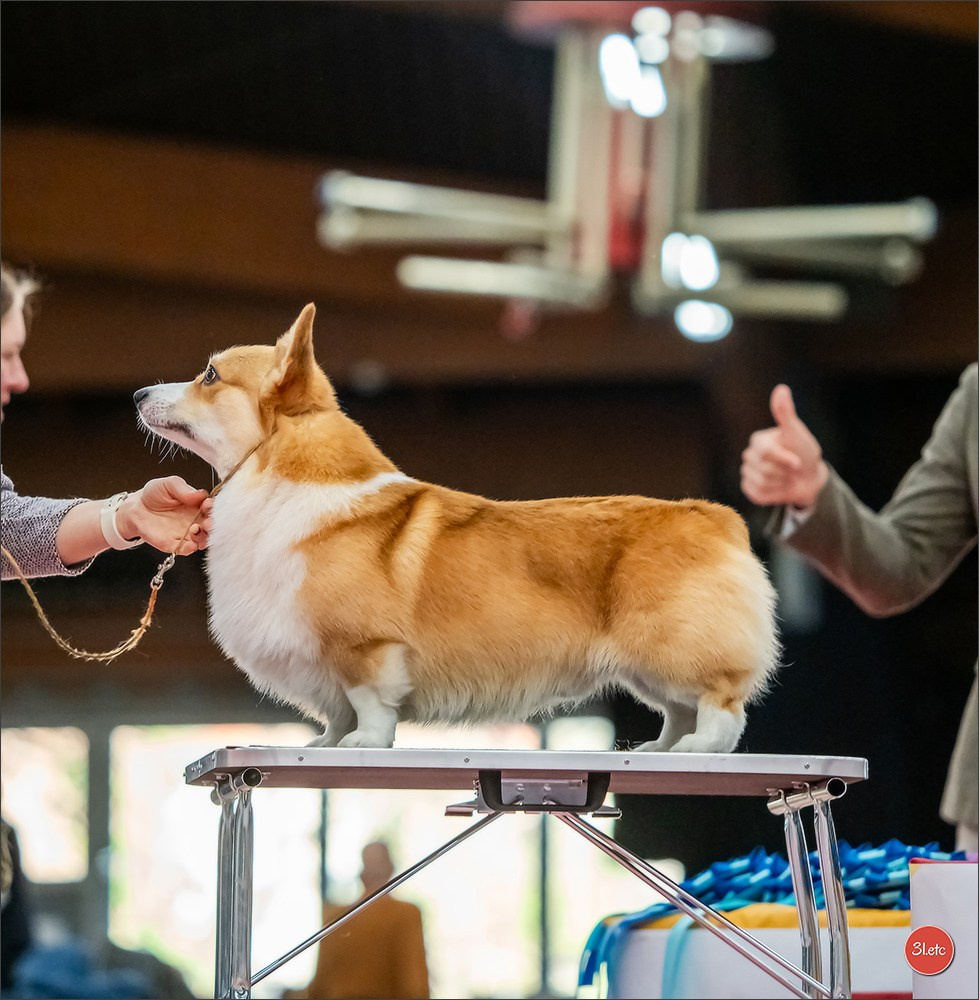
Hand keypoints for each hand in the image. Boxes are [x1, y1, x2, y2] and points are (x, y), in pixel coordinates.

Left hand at [119, 476, 212, 555]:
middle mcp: (196, 520)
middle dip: (214, 525)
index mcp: (198, 504)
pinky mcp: (176, 544)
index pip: (213, 507)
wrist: (135, 509)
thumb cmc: (153, 495)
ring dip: (204, 537)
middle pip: (213, 525)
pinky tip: (189, 542)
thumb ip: (183, 489)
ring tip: (195, 529)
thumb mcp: (168, 484)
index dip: (214, 507)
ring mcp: (188, 533)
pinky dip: (191, 548)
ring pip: (204, 539)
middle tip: (208, 522)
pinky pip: (188, 550)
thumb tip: (200, 494)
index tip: (208, 504)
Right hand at [740, 384, 828, 508]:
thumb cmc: (804, 453)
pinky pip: (758, 493)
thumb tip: (781, 388)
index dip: (784, 459)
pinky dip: (773, 493)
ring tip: (787, 478)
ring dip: (781, 483)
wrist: (809, 478)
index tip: (798, 461)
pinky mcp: (750, 489)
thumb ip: (786, 413)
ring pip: (762, 482)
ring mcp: (747, 473)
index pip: (765, 452)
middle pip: (764, 469)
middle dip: (784, 472)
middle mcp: (749, 455)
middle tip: (793, 469)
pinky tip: (779, 487)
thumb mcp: (797, 433)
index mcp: (758, 440)